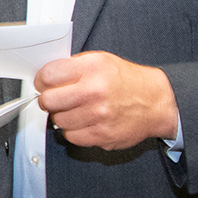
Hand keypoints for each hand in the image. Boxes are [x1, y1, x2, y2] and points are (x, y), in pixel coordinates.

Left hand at [35, 51, 178, 150]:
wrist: (156, 102)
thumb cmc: (126, 81)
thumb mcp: (100, 60)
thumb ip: (72, 67)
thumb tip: (45, 77)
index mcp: (92, 68)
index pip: (48, 75)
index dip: (42, 80)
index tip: (44, 84)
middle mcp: (94, 91)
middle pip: (48, 100)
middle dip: (48, 100)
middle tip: (56, 99)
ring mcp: (98, 115)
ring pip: (58, 120)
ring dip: (63, 116)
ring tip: (76, 109)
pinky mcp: (101, 135)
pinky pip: (71, 136)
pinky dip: (74, 130)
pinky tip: (84, 122)